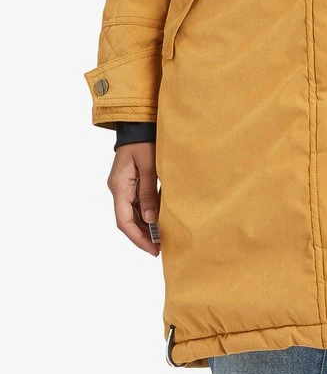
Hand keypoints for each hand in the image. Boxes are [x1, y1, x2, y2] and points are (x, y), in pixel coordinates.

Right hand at [107, 141, 160, 256]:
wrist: (139, 124)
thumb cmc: (145, 142)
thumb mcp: (149, 167)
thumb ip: (149, 193)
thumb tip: (150, 220)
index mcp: (119, 187)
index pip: (124, 221)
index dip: (138, 238)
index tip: (153, 249)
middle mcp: (118, 189)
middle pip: (126, 220)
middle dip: (142, 236)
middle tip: (160, 248)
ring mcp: (123, 186)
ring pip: (131, 214)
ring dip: (144, 226)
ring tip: (161, 238)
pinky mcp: (130, 182)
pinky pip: (136, 204)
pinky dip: (146, 214)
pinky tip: (158, 220)